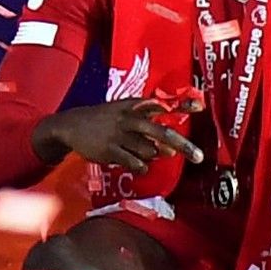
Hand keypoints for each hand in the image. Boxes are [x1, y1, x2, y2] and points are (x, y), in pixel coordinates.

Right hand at [45, 100, 196, 172]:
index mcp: (134, 105)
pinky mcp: (110, 150)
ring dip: (152, 156)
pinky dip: (140, 166)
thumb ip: (148, 126)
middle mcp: (129, 118)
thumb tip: (170, 149)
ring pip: (150, 151)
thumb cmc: (103, 120)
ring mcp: (120, 134)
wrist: (70, 125)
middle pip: (162, 132)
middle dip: (183, 145)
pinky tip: (134, 162)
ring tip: (138, 152)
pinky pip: (136, 163)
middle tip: (199, 157)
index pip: (162, 103)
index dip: (182, 104)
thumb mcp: (123, 113)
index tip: (200, 106)